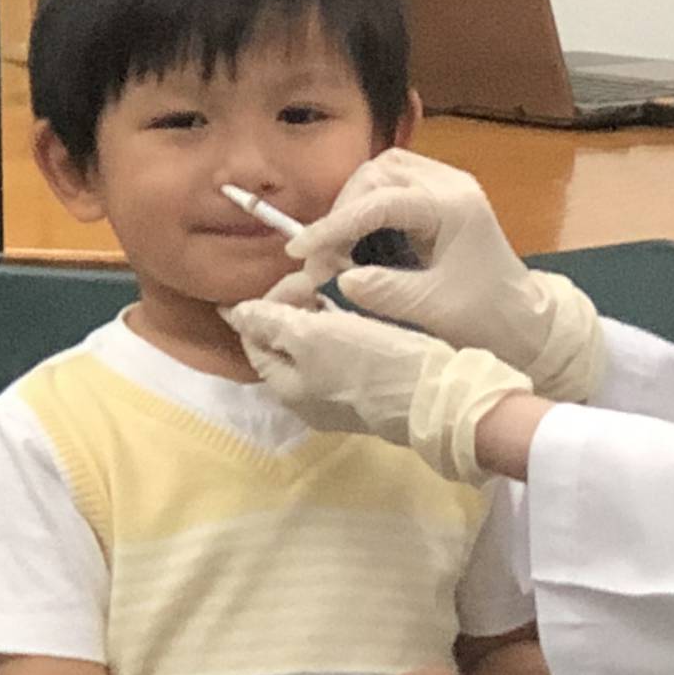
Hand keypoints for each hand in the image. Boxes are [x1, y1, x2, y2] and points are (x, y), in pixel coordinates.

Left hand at [226, 290, 532, 480]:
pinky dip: (345, 328)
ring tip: (340, 289)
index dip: (266, 302)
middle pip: (285, 342)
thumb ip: (269, 323)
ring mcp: (340, 397)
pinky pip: (344, 353)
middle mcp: (308, 398)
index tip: (296, 276)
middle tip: (320, 279)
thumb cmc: (370, 364)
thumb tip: (234, 314)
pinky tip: (361, 312)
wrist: (439, 395)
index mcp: (287, 388)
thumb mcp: (311, 337)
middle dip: (295, 305)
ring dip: (321, 314)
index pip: (254, 338)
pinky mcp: (371, 390)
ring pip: (316, 346)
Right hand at [286, 151, 605, 399]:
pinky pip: (394, 188)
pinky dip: (368, 209)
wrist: (527, 321)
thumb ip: (385, 290)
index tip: (301, 251)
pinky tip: (357, 242)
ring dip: (353, 206)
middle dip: (342, 211)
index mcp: (454, 206)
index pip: (380, 202)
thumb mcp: (433, 309)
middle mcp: (451, 185)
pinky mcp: (442, 200)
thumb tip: (339, 276)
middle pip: (377, 174)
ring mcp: (448, 188)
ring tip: (337, 249)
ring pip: (383, 175)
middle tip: (321, 257)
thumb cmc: (488, 317)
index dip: (334, 225)